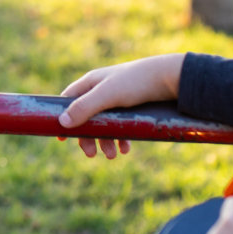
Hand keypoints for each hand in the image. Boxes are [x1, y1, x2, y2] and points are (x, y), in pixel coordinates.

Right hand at [57, 53, 183, 159]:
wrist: (171, 77)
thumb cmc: (136, 81)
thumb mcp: (107, 95)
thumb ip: (85, 107)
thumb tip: (63, 123)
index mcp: (91, 82)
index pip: (69, 100)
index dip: (63, 117)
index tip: (62, 137)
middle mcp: (102, 89)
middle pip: (86, 117)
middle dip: (88, 137)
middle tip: (90, 154)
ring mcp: (118, 98)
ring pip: (104, 124)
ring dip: (106, 141)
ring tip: (113, 156)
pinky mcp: (133, 107)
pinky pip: (121, 126)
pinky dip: (121, 138)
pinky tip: (126, 149)